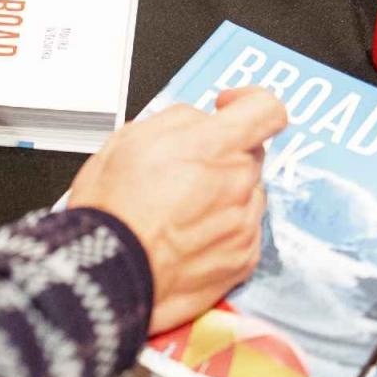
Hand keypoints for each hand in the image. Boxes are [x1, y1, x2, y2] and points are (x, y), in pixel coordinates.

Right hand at [69, 87, 286, 333]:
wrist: (109, 274)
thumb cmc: (112, 211)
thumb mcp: (128, 139)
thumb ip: (177, 120)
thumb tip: (198, 120)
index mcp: (214, 146)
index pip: (266, 109)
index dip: (249, 102)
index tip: (229, 109)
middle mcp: (239, 183)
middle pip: (250, 155)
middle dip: (223, 157)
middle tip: (182, 173)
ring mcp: (245, 224)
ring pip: (247, 195)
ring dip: (223, 196)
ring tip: (178, 213)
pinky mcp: (244, 260)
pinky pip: (243, 233)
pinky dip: (221, 232)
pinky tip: (185, 239)